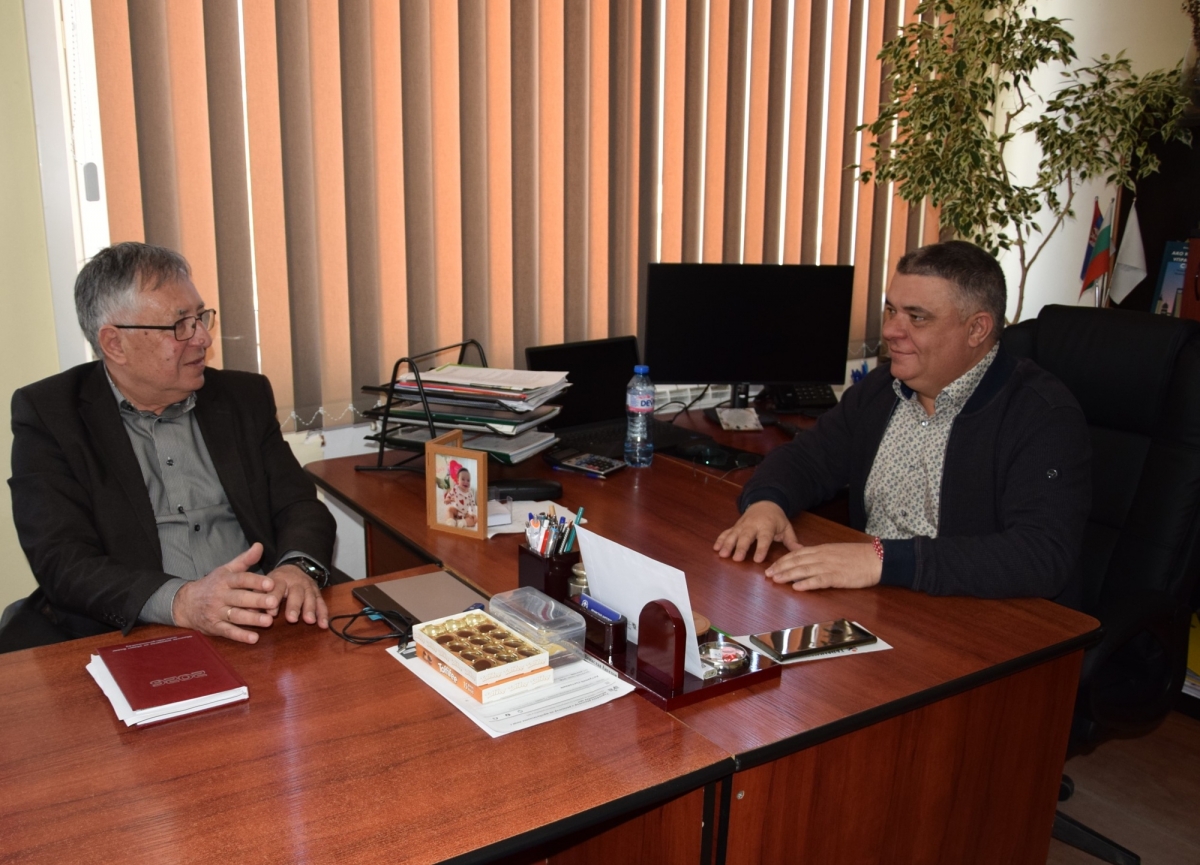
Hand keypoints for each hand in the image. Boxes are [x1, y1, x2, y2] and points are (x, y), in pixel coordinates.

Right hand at [172, 543, 278, 643]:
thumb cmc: (212, 584)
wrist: (185, 603)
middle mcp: (220, 596)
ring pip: (236, 616)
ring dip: (252, 619)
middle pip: (240, 598)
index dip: (256, 581)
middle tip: (274, 602)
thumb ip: (244, 559)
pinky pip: (228, 632)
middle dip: (257, 600)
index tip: (271, 583)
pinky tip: (254, 638)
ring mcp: (216, 612)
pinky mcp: (214, 627)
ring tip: (269, 621)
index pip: (241, 579)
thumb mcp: (226, 570)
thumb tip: (259, 545)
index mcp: (225, 580)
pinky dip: (240, 636)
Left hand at [261, 562, 329, 628]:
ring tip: (309, 621)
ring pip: (310, 597)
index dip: (275, 598)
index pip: (276, 588)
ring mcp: (308, 587)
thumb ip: (257, 597)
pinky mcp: (317, 592)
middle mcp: (295, 582)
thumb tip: (248, 612)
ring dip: (310, 609)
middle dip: (294, 606)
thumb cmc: (274, 582)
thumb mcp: (264, 585)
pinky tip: (323, 625)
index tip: (271, 612)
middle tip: (291, 619)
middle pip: (296, 593)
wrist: (293, 568)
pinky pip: (321, 603)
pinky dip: (323, 614)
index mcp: (279, 579)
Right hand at [713, 501, 799, 562]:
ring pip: (733, 535)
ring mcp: (742, 525)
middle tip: (736, 558)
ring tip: (722, 554)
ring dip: (727, 544)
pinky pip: (727, 532)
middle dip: (740, 547)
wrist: (764, 501)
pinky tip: (716, 548)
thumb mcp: (786, 527)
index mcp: (767, 526)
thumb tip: (801, 550)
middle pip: (746, 537)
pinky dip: (721, 539)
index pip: (764, 538)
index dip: (761, 549)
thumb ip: (792, 540)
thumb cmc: (776, 518)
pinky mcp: (735, 526)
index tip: (757, 559)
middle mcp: (753, 525)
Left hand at [764, 542, 881, 591]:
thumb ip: (820, 553)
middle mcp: (823, 556)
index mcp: (822, 549)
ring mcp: (830, 566)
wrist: (877, 558)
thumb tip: (805, 554)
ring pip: (804, 570)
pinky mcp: (838, 577)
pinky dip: (807, 584)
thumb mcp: (836, 551)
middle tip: (767, 574)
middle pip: (797, 561)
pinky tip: (797, 587)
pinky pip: (819, 580)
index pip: (797, 554)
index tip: (772, 566)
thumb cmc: (859, 556)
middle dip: (781, 568)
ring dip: (788, 575)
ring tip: (776, 580)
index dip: (783, 560)